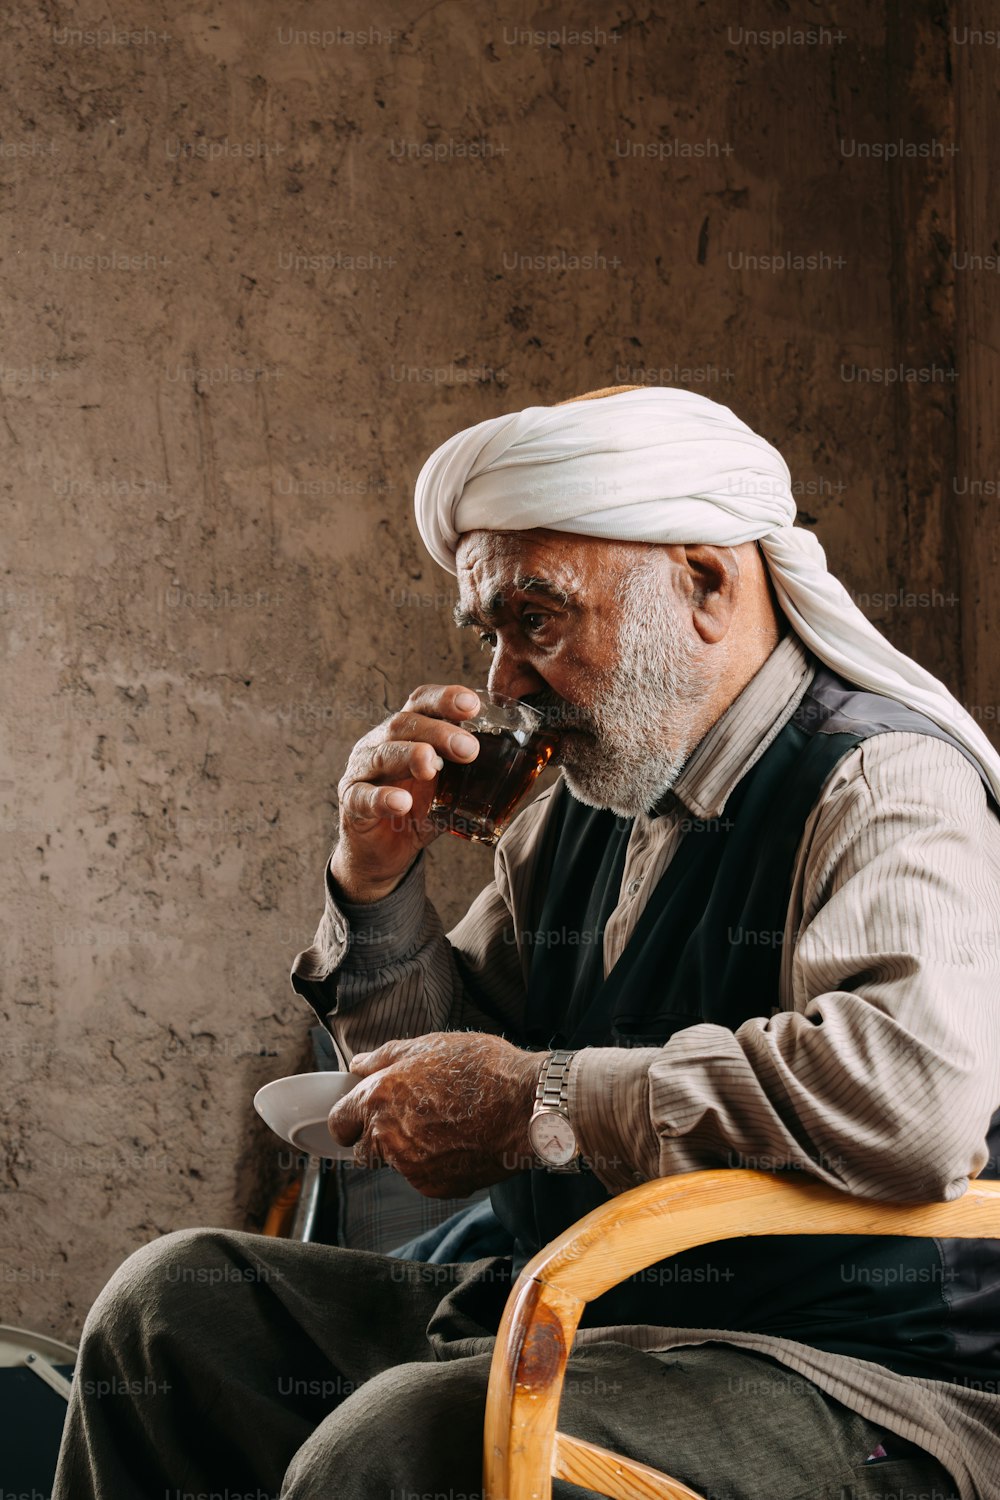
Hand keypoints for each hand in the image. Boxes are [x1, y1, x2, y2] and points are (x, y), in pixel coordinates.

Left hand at [327, 1032, 541, 1196]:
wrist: (527, 1106)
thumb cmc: (483, 1069)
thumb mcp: (431, 1045)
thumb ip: (385, 1057)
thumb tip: (358, 1065)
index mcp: (379, 1098)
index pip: (339, 1121)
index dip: (350, 1117)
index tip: (364, 1113)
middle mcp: (387, 1137)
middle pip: (362, 1152)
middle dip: (377, 1139)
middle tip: (410, 1119)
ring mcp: (410, 1167)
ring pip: (395, 1165)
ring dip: (408, 1152)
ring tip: (444, 1126)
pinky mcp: (435, 1187)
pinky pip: (424, 1178)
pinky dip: (435, 1165)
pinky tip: (461, 1142)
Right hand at [332, 685, 480, 902]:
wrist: (383, 853)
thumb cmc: (419, 810)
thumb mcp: (452, 789)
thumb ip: (480, 775)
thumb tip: (536, 765)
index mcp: (408, 733)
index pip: (422, 703)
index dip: (445, 698)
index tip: (473, 704)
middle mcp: (381, 743)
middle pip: (404, 723)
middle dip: (438, 731)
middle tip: (469, 748)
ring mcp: (362, 770)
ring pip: (382, 753)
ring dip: (411, 755)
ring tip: (433, 766)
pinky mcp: (351, 802)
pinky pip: (362, 796)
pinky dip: (382, 798)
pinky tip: (401, 802)